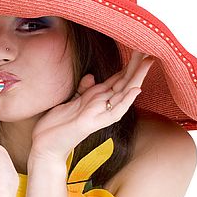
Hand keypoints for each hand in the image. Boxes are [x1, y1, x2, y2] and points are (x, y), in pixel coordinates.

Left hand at [31, 51, 153, 160]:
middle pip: (124, 83)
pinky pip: (113, 113)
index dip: (129, 65)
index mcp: (95, 99)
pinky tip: (135, 90)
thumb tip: (91, 76)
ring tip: (147, 62)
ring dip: (136, 78)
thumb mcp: (69, 102)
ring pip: (123, 94)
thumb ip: (83, 90)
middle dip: (136, 66)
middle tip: (150, 48)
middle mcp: (100, 106)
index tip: (140, 49)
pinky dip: (125, 101)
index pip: (117, 79)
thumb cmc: (56, 127)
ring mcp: (98, 115)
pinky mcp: (92, 124)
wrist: (46, 148)